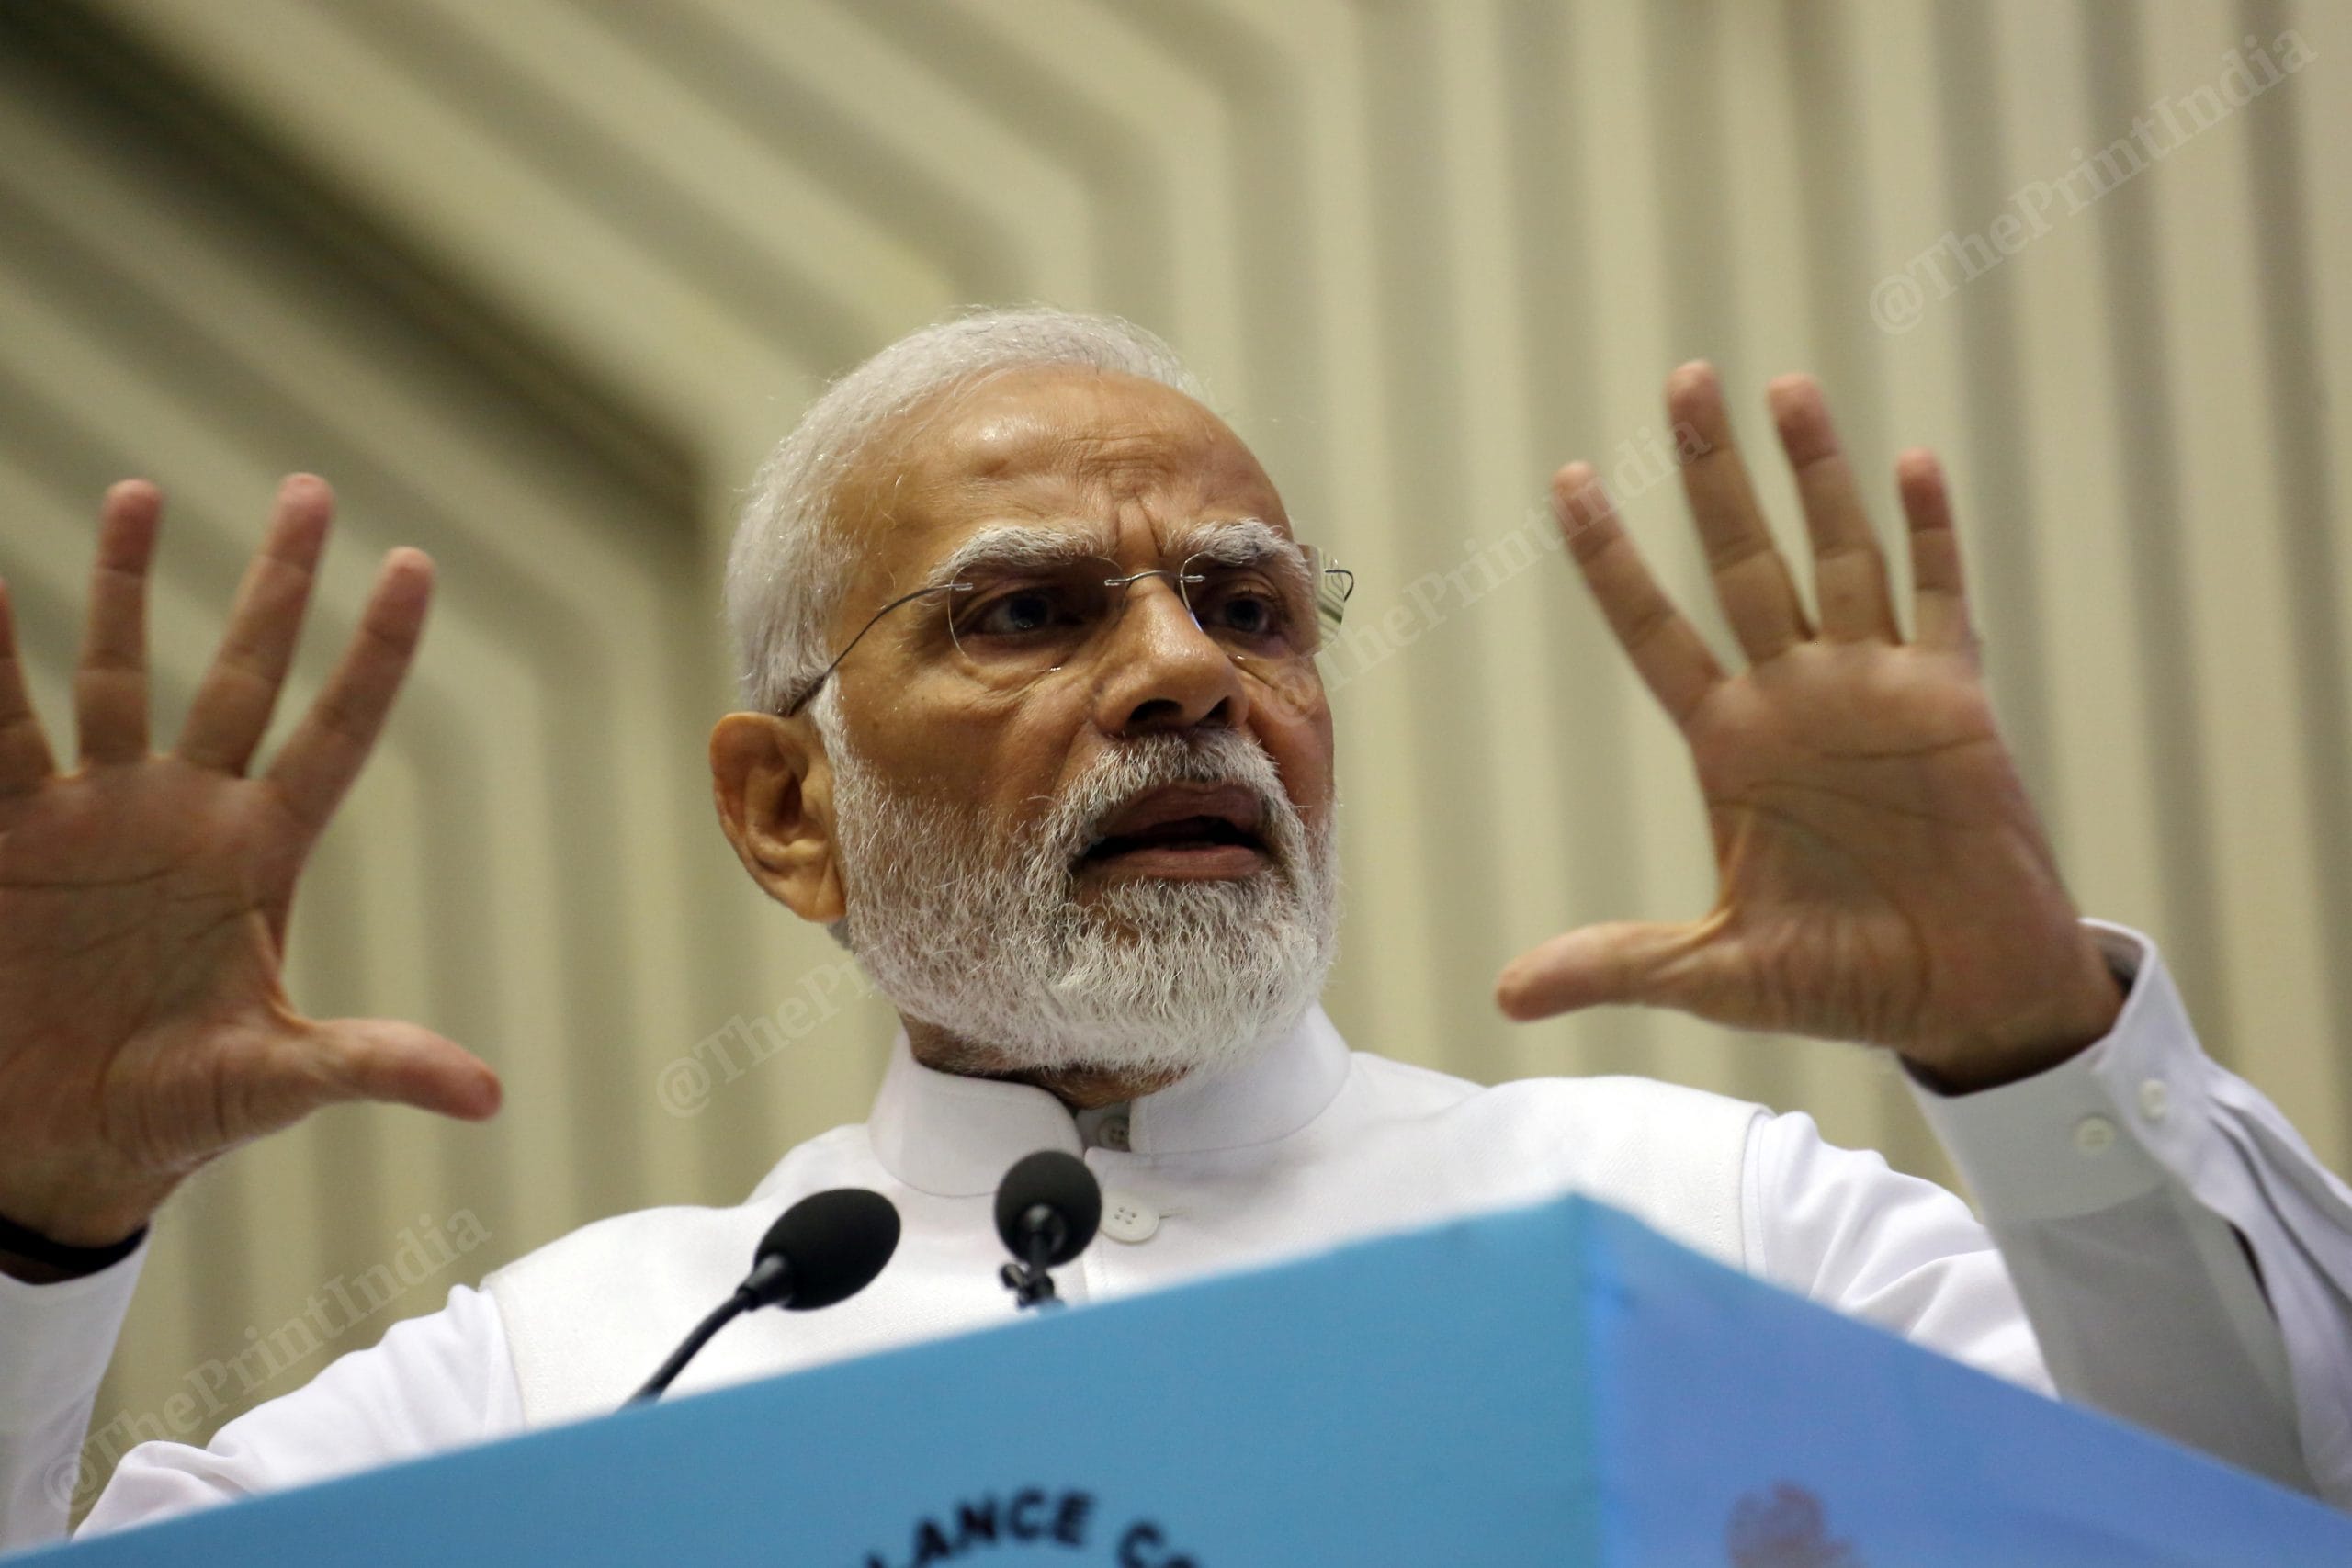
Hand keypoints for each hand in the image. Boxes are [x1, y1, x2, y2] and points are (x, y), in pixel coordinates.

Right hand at [0, 477, 498, 1255]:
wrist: (48, 1147)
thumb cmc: (172, 1115)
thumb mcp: (273, 1083)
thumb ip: (369, 1065)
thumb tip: (487, 1098)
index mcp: (259, 856)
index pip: (335, 733)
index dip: (373, 653)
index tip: (414, 566)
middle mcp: (184, 814)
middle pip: (242, 674)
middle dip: (276, 587)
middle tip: (312, 489)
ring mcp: (92, 816)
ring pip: (113, 675)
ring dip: (122, 588)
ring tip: (142, 493)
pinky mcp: (7, 836)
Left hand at [1495, 366, 2119, 1091]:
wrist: (1963, 998)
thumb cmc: (1844, 981)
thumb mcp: (1716, 972)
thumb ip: (1617, 962)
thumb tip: (1505, 995)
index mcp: (1730, 746)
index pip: (1653, 630)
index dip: (1612, 559)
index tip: (1571, 480)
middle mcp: (1796, 699)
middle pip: (1742, 561)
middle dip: (1714, 475)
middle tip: (1683, 381)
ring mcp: (1876, 690)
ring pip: (1839, 556)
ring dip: (1816, 475)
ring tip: (1783, 388)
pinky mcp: (1954, 702)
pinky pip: (1941, 601)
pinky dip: (1931, 535)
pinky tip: (1912, 463)